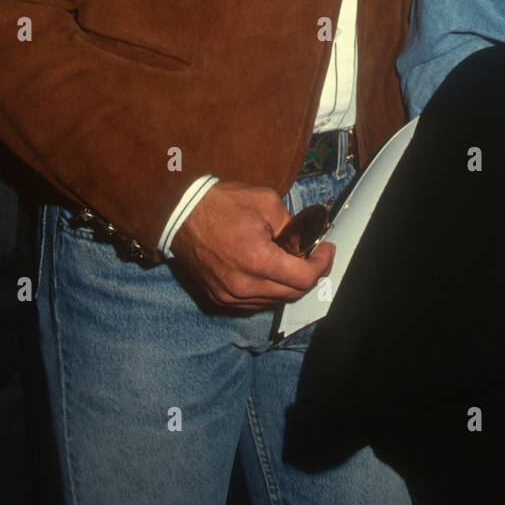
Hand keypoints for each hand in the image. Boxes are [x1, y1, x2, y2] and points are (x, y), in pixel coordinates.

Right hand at [171, 179, 334, 310]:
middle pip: (293, 293)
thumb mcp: (266, 201)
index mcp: (257, 261)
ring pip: (274, 301)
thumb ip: (292, 226)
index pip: (305, 279)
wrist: (178, 214)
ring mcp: (229, 297)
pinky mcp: (218, 300)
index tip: (325, 250)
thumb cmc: (220, 203)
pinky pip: (253, 303)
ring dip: (286, 283)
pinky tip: (265, 269)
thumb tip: (305, 243)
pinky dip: (266, 290)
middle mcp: (243, 286)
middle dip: (308, 274)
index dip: (322, 264)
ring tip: (286, 259)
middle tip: (312, 254)